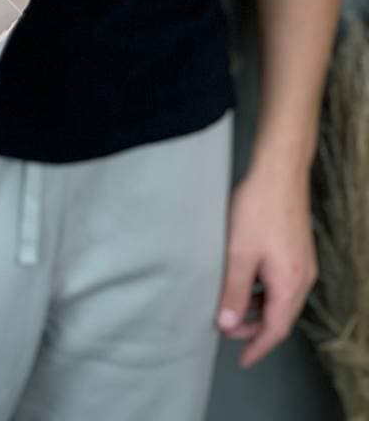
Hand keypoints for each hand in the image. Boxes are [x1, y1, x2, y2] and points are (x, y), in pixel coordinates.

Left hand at [216, 163, 317, 366]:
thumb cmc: (258, 210)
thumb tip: (228, 325)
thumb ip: (233, 292)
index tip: (242, 360)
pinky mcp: (298, 249)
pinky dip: (264, 290)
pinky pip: (282, 282)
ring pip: (281, 299)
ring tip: (232, 308)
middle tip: (228, 331)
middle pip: (281, 316)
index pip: (275, 329)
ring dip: (259, 308)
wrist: (280, 171)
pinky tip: (246, 282)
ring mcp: (303, 263)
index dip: (257, 347)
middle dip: (255, 329)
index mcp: (290, 285)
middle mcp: (303, 278)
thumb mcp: (238, 253)